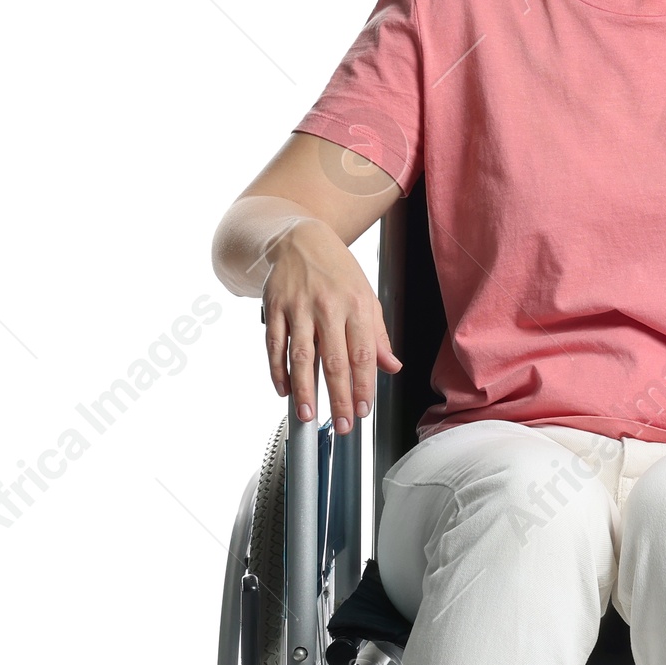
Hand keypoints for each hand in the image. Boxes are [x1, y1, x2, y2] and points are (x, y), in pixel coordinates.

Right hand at [261, 219, 401, 432]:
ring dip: (305, 390)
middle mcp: (328, 306)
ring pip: (301, 356)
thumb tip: (391, 367)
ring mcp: (298, 307)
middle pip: (334, 360)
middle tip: (341, 425)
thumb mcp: (366, 297)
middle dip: (338, 397)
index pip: (362, 354)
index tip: (363, 411)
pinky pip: (275, 345)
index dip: (363, 386)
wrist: (301, 238)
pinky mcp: (274, 307)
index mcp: (356, 305)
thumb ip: (377, 336)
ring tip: (308, 416)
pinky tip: (284, 390)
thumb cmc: (337, 271)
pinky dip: (278, 370)